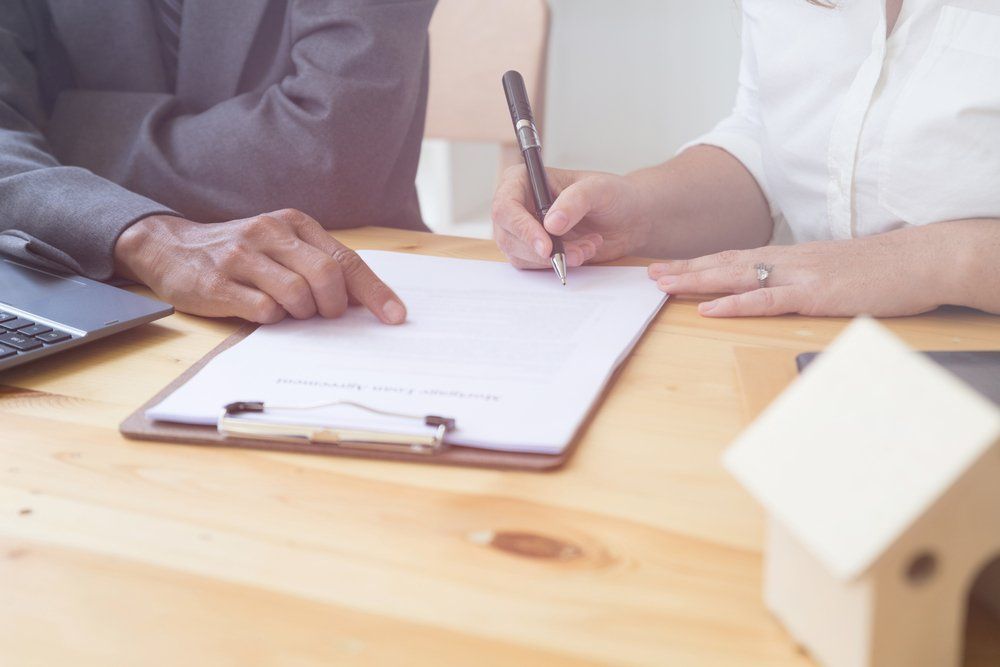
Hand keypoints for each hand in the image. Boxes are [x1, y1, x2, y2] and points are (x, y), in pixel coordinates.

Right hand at [114, 209, 405, 323]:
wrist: (170, 247)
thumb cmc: (240, 253)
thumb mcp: (281, 246)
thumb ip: (318, 264)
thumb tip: (363, 301)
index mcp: (294, 224)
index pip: (345, 260)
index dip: (374, 292)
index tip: (395, 316)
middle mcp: (269, 233)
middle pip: (326, 275)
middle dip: (334, 305)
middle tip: (326, 316)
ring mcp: (242, 256)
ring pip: (296, 294)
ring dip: (301, 313)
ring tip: (287, 311)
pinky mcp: (217, 283)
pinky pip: (262, 310)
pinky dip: (271, 319)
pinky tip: (261, 312)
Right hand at [491, 166, 646, 268]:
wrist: (629, 218)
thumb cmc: (612, 194)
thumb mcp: (598, 189)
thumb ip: (575, 202)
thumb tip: (551, 224)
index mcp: (525, 179)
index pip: (506, 206)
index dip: (521, 228)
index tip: (546, 246)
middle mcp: (519, 205)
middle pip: (507, 235)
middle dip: (542, 250)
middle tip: (574, 253)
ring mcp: (525, 230)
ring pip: (520, 255)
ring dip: (555, 259)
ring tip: (586, 247)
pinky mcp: (535, 250)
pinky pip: (535, 266)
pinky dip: (560, 265)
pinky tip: (583, 251)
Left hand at [648, 229, 947, 317]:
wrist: (922, 258)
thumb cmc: (879, 269)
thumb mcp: (830, 271)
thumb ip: (800, 280)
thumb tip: (775, 292)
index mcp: (789, 256)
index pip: (733, 257)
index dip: (697, 263)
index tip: (666, 267)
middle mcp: (786, 260)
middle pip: (724, 262)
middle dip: (683, 269)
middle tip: (647, 275)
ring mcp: (798, 275)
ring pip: (736, 276)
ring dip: (696, 280)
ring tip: (663, 285)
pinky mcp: (814, 294)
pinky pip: (766, 299)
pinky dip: (735, 304)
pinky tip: (709, 309)